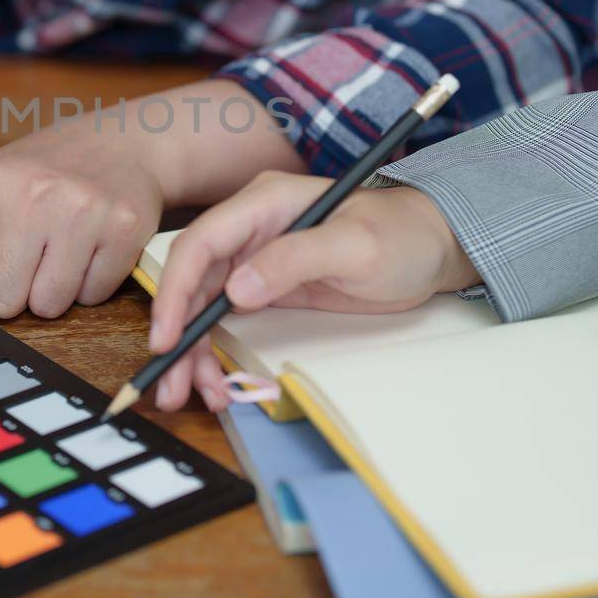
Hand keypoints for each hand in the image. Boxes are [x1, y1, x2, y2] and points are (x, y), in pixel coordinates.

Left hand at [0, 119, 163, 355]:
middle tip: (29, 250)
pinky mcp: (123, 229)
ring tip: (63, 247)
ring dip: (51, 290)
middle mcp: (32, 193)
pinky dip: (89, 284)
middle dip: (11, 289)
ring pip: (46, 306)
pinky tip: (93, 248)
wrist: (127, 142)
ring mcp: (81, 210)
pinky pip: (91, 298)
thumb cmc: (43, 168)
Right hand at [148, 170, 478, 411]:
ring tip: (196, 394)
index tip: (167, 337)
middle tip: (170, 384)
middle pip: (193, 283)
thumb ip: (294, 259)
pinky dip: (215, 351)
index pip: (201, 244)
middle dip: (178, 335)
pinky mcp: (263, 287)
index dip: (176, 291)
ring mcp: (253, 259)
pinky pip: (224, 320)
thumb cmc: (400, 234)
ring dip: (193, 352)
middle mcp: (248, 230)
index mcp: (262, 204)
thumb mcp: (354, 246)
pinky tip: (216, 381)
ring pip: (204, 308)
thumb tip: (237, 290)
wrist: (430, 247)